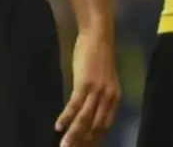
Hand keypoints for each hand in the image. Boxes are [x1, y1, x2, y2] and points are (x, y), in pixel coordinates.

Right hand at [56, 31, 119, 146]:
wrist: (98, 37)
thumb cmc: (99, 58)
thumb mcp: (105, 81)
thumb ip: (101, 98)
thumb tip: (89, 115)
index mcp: (115, 98)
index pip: (105, 126)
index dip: (95, 140)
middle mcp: (109, 97)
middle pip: (95, 127)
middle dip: (83, 142)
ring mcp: (97, 91)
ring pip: (84, 120)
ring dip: (73, 135)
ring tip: (64, 146)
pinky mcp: (85, 84)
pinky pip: (74, 106)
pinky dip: (65, 118)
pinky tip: (58, 126)